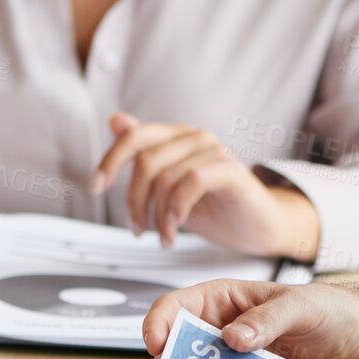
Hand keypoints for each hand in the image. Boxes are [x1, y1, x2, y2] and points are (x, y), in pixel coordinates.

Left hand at [91, 112, 319, 258]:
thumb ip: (145, 157)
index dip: (110, 160)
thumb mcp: (170, 187)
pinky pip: (192, 181)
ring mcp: (214, 152)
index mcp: (177, 138)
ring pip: (166, 177)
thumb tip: (115, 121)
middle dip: (135, 202)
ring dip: (158, 216)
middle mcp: (194, 138)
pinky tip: (177, 228)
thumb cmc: (219, 209)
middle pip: (145, 161)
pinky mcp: (231, 171)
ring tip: (165, 238)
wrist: (261, 228)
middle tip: (139, 229)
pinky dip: (177, 209)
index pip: (134, 136)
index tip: (97, 187)